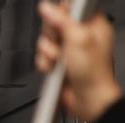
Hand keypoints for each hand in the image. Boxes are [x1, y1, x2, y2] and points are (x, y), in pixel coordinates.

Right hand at [36, 2, 121, 122]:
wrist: (86, 99)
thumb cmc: (92, 72)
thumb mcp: (77, 39)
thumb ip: (61, 20)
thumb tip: (46, 7)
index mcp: (92, 24)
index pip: (72, 8)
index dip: (62, 12)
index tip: (60, 21)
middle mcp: (80, 35)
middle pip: (54, 24)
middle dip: (52, 37)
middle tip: (61, 44)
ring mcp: (69, 50)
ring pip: (46, 41)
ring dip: (47, 53)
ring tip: (58, 61)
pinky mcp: (59, 62)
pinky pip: (43, 57)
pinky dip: (44, 63)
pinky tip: (53, 68)